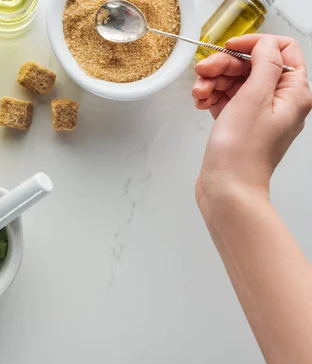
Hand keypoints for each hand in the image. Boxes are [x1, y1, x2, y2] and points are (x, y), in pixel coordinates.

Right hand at [191, 34, 311, 212]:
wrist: (228, 190)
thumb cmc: (242, 153)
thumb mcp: (255, 97)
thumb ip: (264, 63)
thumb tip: (265, 44)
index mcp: (294, 93)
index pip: (281, 51)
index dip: (254, 44)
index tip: (229, 47)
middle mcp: (279, 102)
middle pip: (252, 66)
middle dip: (225, 66)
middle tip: (204, 72)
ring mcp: (259, 115)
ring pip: (235, 83)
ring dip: (214, 82)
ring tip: (200, 94)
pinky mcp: (240, 126)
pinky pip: (226, 100)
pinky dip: (212, 97)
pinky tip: (201, 103)